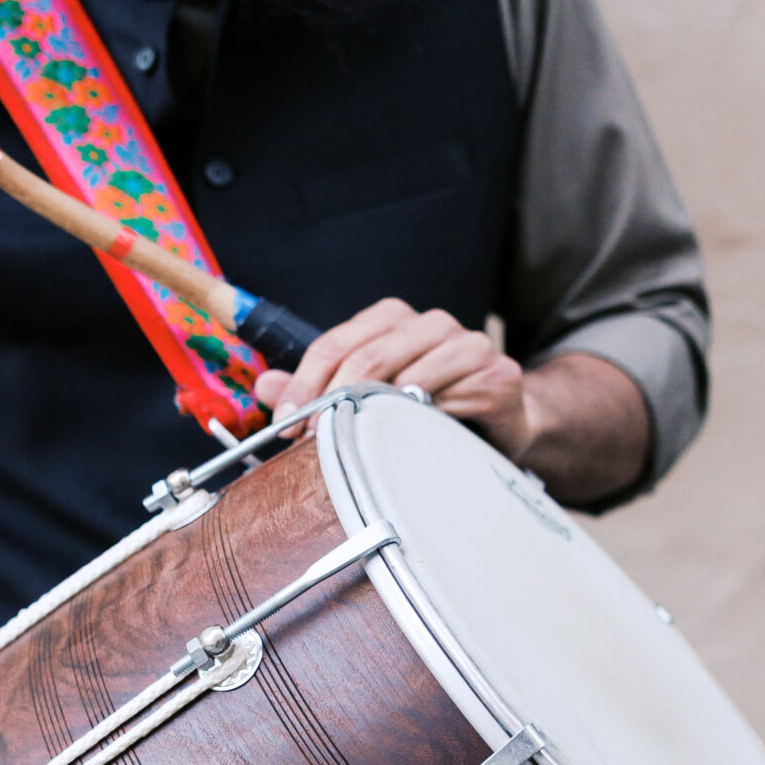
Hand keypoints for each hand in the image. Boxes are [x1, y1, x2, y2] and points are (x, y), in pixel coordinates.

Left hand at [255, 297, 535, 458]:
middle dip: (330, 402)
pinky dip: (426, 420)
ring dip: (375, 416)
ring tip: (355, 446)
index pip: (335, 344)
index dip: (304, 384)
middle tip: (308, 442)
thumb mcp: (369, 394)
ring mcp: (467, 343)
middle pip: (367, 356)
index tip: (283, 423)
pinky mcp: (496, 373)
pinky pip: (452, 397)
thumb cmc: (429, 405)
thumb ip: (317, 387)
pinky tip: (411, 440)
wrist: (503, 420)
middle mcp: (430, 323)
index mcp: (393, 319)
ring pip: (407, 377)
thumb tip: (262, 386)